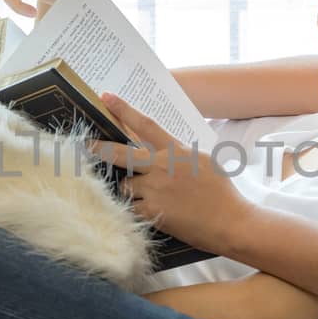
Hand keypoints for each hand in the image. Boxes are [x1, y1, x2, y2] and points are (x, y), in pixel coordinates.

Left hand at [88, 93, 251, 255]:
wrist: (231, 222)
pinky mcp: (152, 211)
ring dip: (130, 190)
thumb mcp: (203, 161)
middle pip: (120, 153)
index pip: (145, 124)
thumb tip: (162, 149)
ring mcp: (155, 189)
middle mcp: (161, 166)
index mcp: (176, 151)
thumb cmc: (221, 192)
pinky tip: (150, 213)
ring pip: (125, 185)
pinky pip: (130, 207)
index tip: (105, 96)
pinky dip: (135, 210)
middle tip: (86, 144)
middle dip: (99, 147)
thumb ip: (179, 153)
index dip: (124, 109)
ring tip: (149, 198)